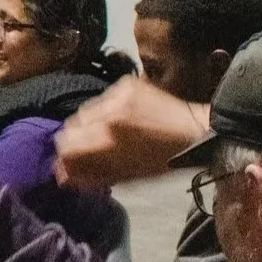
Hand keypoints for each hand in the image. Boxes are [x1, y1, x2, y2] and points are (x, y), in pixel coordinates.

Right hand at [54, 76, 210, 188]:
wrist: (197, 131)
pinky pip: (103, 99)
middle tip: (91, 150)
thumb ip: (92, 175)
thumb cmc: (164, 161)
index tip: (70, 165)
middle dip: (77, 141)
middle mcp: (108, 113)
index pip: (65, 145)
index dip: (65, 158)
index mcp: (107, 138)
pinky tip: (124, 119)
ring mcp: (117, 95)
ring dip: (92, 124)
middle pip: (71, 126)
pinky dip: (107, 110)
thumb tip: (63, 177)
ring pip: (86, 111)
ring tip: (110, 134)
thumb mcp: (127, 176)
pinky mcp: (127, 84)